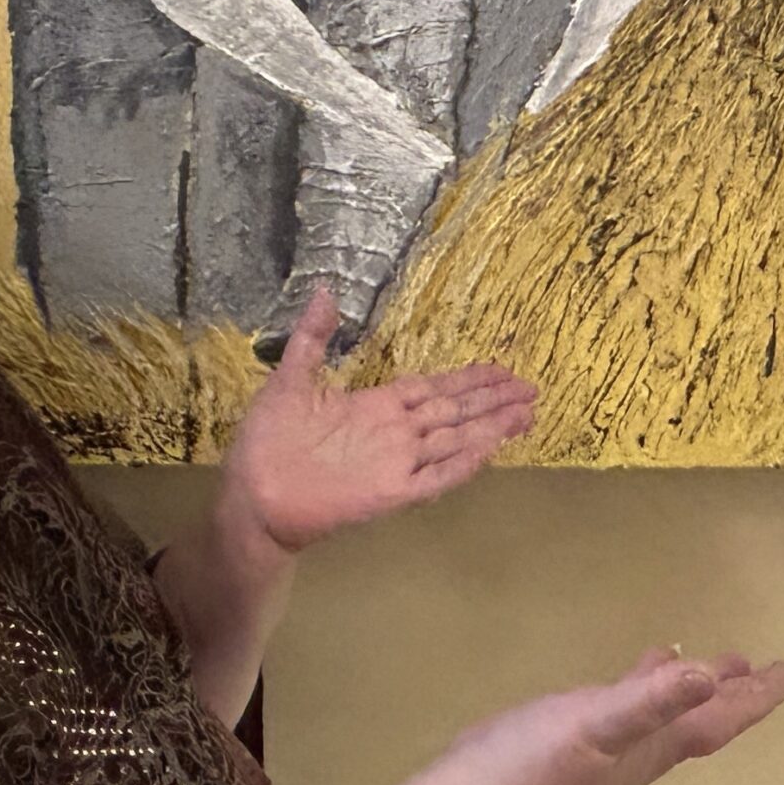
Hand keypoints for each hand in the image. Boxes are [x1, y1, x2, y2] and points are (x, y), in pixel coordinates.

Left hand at [222, 289, 536, 554]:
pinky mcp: (389, 492)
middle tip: (531, 388)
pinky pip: (433, 476)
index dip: (467, 380)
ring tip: (526, 412)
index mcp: (376, 407)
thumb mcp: (289, 378)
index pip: (433, 389)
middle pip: (453, 412)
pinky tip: (489, 449)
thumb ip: (313, 337)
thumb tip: (326, 289)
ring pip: (453, 440)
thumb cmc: (267, 440)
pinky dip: (462, 463)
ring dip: (489, 426)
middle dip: (492, 400)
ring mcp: (395, 463)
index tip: (500, 369)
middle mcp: (394, 434)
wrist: (252, 495)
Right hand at [376, 646, 783, 784]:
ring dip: (698, 689)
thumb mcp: (593, 726)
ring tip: (718, 660)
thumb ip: (649, 699)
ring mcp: (609, 745)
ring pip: (671, 714)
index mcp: (651, 747)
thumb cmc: (530, 765)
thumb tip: (710, 673)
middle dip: (737, 696)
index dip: (756, 698)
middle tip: (768, 666)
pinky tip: (640, 665)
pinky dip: (648, 682)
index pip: (717, 721)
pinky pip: (632, 704)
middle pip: (703, 721)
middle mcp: (640, 750)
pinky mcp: (579, 734)